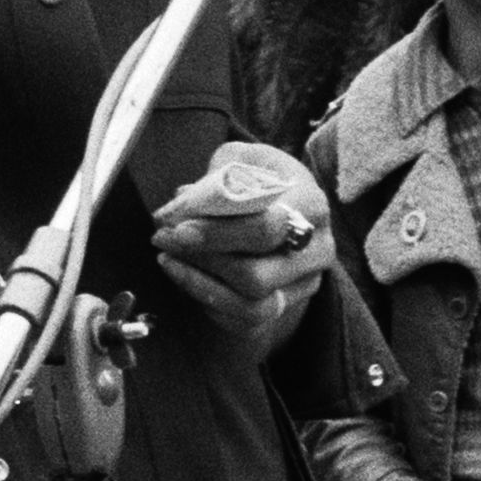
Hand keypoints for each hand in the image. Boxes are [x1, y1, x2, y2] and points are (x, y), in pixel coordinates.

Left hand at [151, 142, 333, 342]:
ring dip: (200, 284)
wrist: (284, 206)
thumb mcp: (242, 159)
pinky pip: (246, 320)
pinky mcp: (287, 307)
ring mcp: (305, 284)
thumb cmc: (259, 178)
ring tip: (168, 259)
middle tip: (164, 240)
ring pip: (252, 305)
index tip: (177, 227)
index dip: (218, 232)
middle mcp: (317, 250)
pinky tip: (184, 275)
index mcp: (310, 204)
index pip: (267, 228)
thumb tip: (179, 206)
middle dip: (203, 259)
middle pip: (257, 275)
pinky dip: (209, 301)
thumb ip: (213, 178)